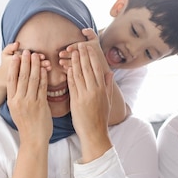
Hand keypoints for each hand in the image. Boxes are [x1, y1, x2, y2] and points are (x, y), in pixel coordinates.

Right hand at [6, 50, 51, 144]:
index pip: (11, 80)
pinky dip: (43, 76)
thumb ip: (18, 97)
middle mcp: (19, 100)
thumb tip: (21, 84)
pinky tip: (44, 69)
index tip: (16, 56)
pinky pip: (42, 87)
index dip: (13, 67)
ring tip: (36, 56)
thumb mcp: (17, 110)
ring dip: (34, 66)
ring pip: (32, 80)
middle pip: (21, 77)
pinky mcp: (40, 105)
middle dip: (24, 62)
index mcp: (12, 101)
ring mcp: (29, 102)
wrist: (33, 139)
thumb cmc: (27, 125)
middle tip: (27, 51)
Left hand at [59, 29, 108, 74]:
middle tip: (60, 54)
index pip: (82, 47)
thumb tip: (83, 30)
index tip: (68, 48)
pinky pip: (79, 72)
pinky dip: (72, 70)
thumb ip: (90, 33)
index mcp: (93, 48)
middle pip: (78, 55)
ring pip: (77, 64)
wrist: (105, 69)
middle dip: (68, 55)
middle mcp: (91, 56)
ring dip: (68, 62)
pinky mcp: (88, 75)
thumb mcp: (96, 41)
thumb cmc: (97, 53)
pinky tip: (66, 69)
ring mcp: (90, 67)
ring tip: (61, 62)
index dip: (75, 47)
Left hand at [67, 45, 113, 162]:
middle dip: (83, 55)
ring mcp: (85, 95)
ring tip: (71, 52)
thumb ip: (108, 85)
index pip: (97, 68)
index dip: (92, 56)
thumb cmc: (101, 118)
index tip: (88, 47)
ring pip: (79, 74)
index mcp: (102, 89)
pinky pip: (72, 85)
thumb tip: (110, 73)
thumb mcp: (107, 101)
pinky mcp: (76, 101)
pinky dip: (69, 75)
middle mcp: (94, 90)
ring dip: (74, 62)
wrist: (95, 133)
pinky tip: (66, 67)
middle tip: (78, 44)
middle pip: (88, 69)